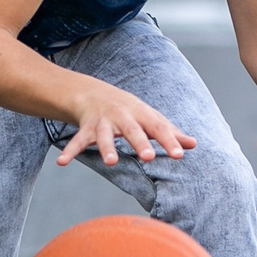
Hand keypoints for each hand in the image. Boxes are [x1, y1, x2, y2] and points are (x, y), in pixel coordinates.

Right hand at [57, 82, 197, 167]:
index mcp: (142, 115)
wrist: (94, 93)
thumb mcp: (150, 117)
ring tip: (110, 162)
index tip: (180, 155)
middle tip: (148, 157)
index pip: (159, 128)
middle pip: (133, 130)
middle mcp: (123, 117)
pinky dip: (70, 151)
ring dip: (107, 148)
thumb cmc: (129, 111)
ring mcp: (104, 122)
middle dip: (140, 143)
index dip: (170, 141)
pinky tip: (62, 163)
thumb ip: (171, 132)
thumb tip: (194, 144)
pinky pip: (78, 141)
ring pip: (105, 136)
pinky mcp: (86, 128)